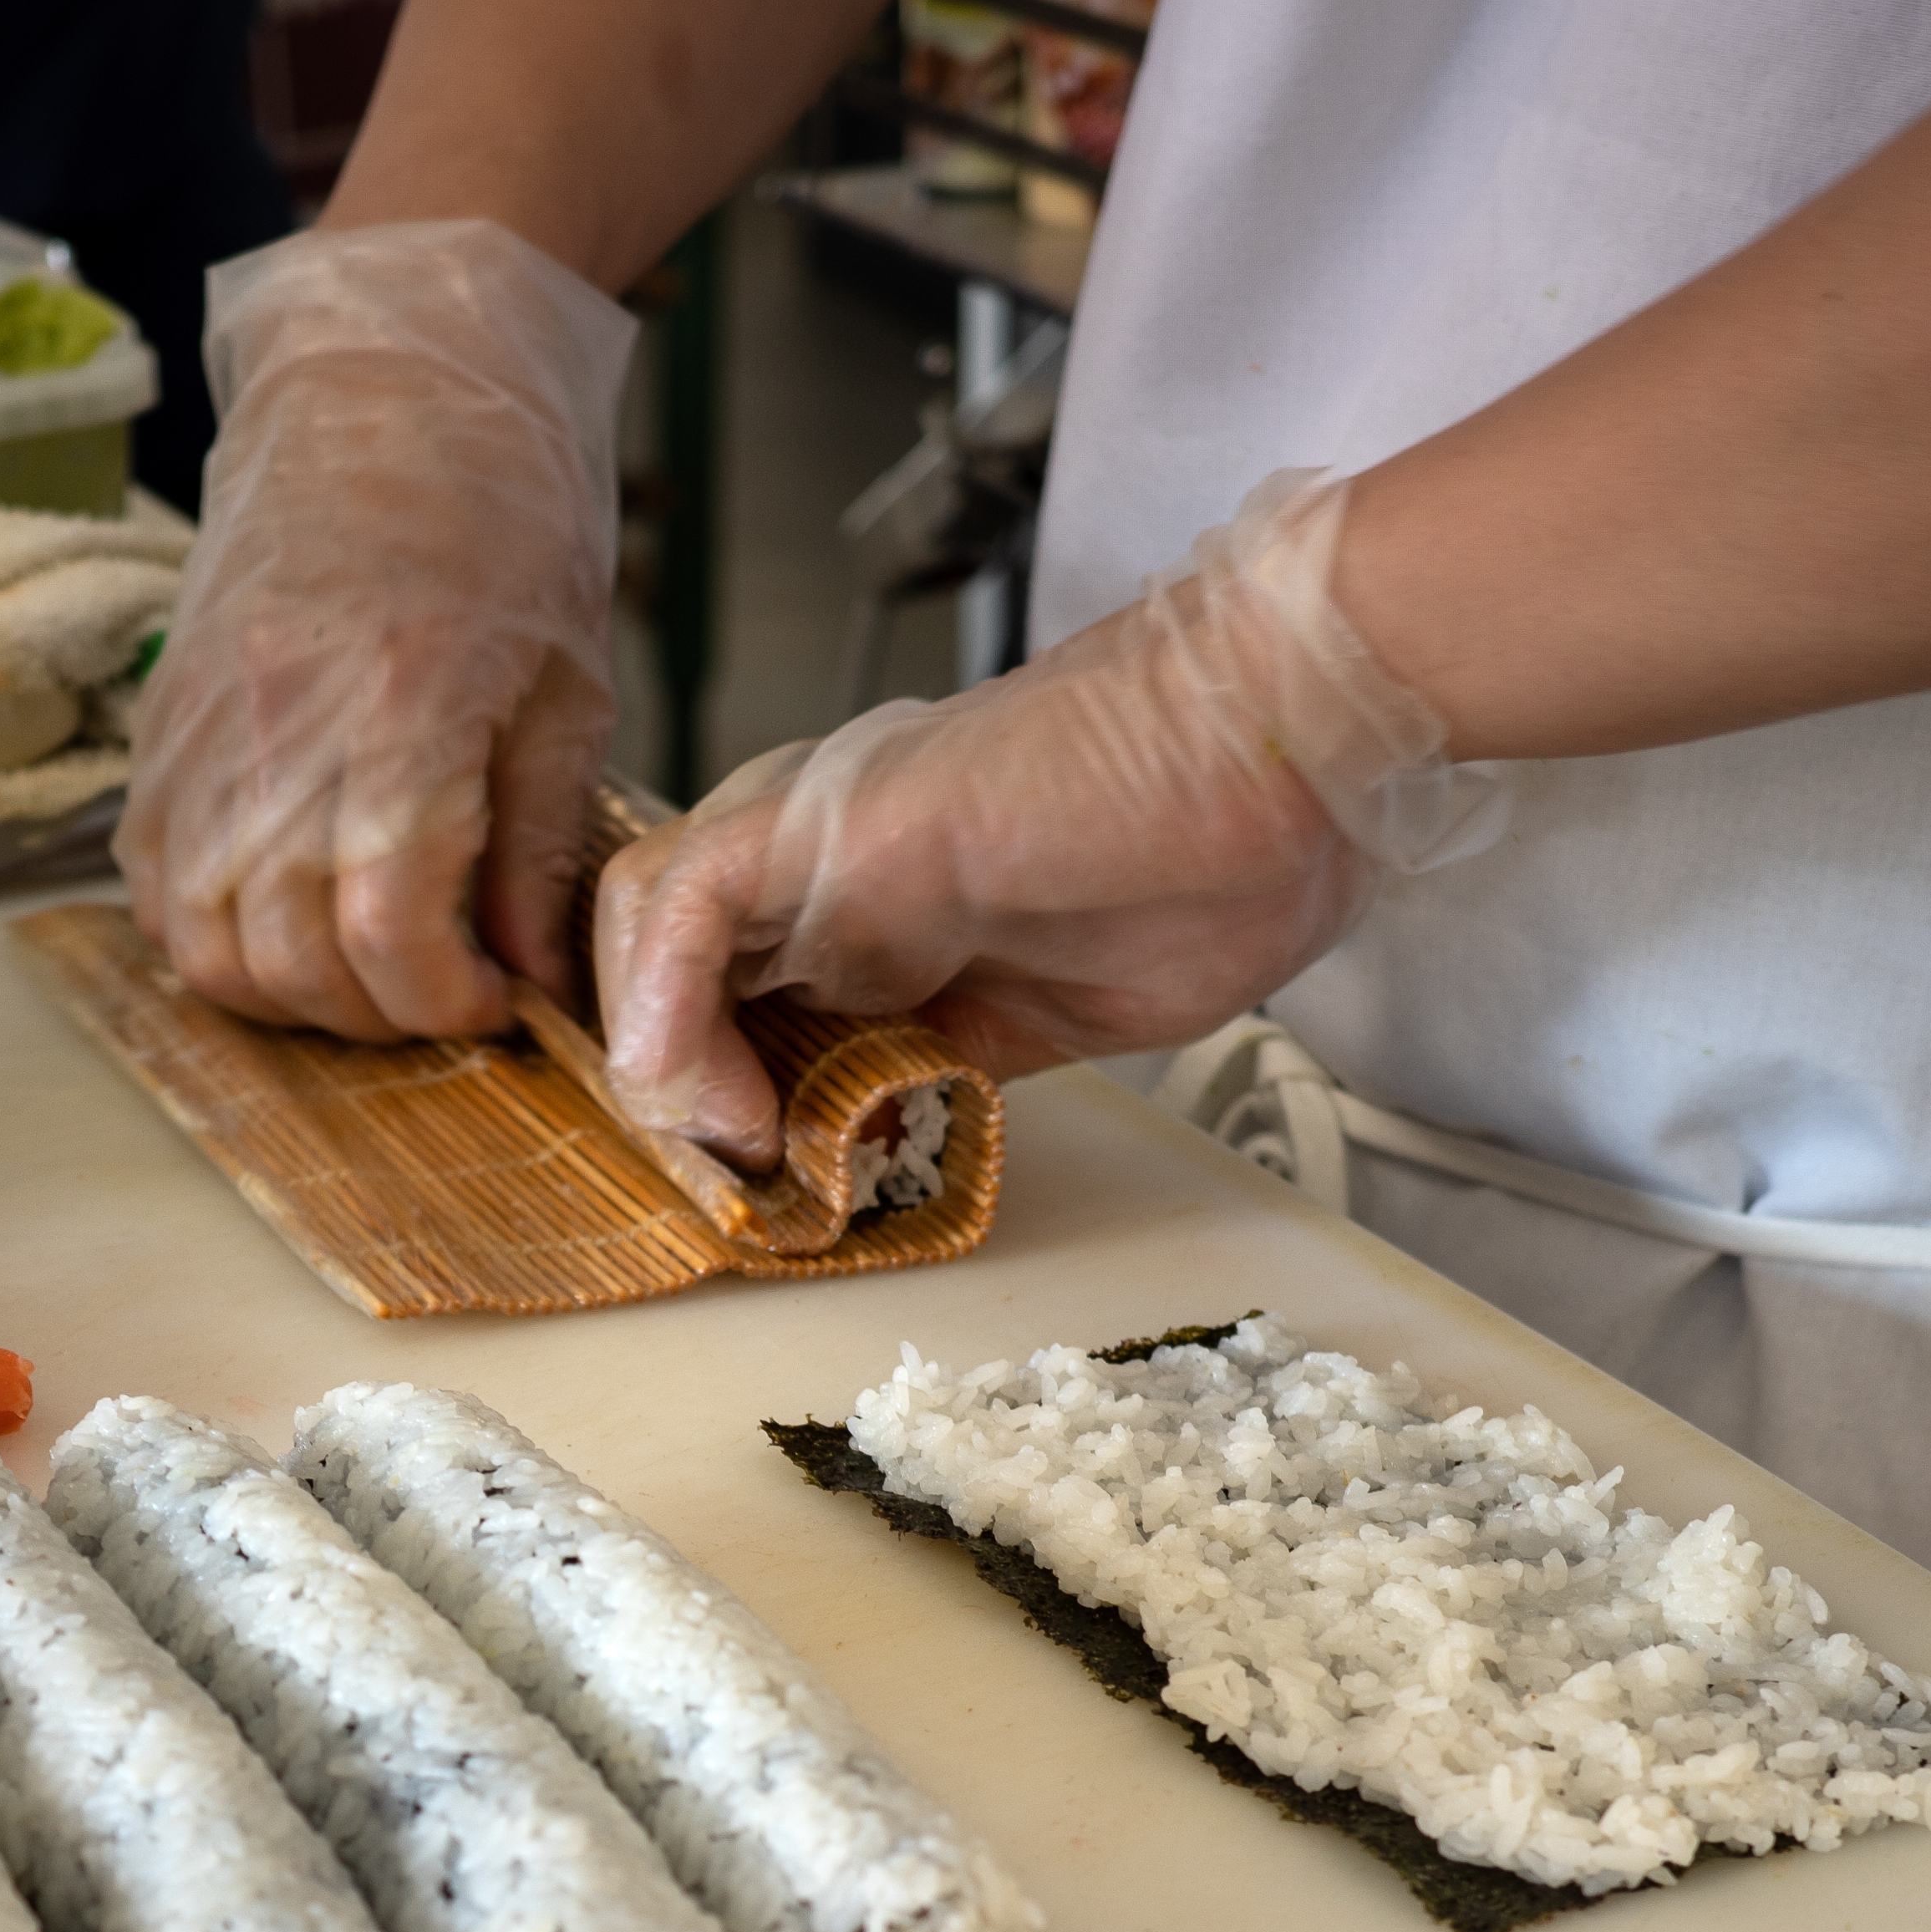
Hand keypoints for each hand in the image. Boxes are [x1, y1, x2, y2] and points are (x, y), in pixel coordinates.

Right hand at [122, 220, 638, 1043]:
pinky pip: (153, 891)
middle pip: (292, 962)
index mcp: (399, 716)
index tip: (494, 998)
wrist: (386, 388)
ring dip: (289, 995)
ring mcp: (201, 740)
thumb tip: (525, 972)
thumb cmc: (500, 515)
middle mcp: (278, 738)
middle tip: (440, 985)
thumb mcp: (568, 685)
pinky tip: (285, 920)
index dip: (445, 1002)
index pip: (390, 934)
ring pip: (205, 949)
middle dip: (380, 1013)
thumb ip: (537, 844)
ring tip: (364, 965)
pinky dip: (212, 940)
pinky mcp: (161, 734)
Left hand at [595, 469, 1505, 1163]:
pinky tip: (686, 1080)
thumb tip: (887, 1129)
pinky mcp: (828, 821)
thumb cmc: (1216, 853)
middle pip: (670, 968)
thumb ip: (956, 1060)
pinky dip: (659, 997)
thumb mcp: (1057, 1017)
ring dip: (654, 1053)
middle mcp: (835, 865)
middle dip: (666, 1087)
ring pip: (647, 926)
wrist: (1283, 749)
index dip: (714, 1097)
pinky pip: (682, 898)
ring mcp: (824, 838)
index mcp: (889, 906)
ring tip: (721, 1137)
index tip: (753, 1182)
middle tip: (717, 1174)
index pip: (735, 1001)